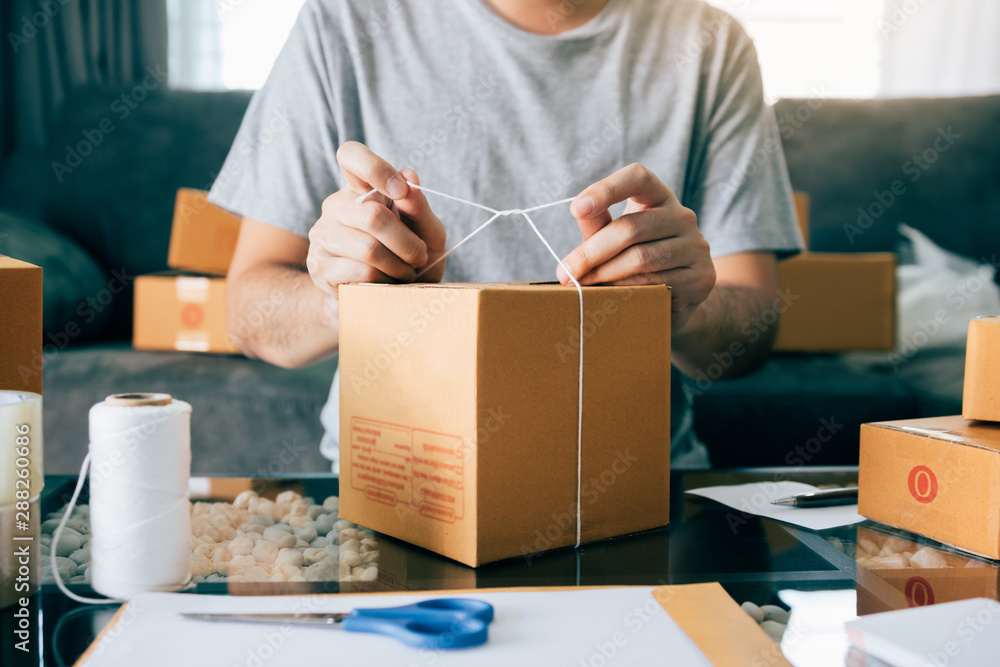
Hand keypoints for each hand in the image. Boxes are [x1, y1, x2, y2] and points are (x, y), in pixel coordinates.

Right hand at [306, 142, 446, 301]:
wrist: (381, 300)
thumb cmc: (407, 258)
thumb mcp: (426, 231)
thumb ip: (419, 206)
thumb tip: (409, 177)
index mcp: (360, 188)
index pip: (351, 155)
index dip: (376, 168)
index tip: (401, 192)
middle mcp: (336, 206)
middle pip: (372, 216)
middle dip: (408, 243)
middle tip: (420, 257)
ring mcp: (322, 236)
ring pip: (369, 249)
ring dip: (399, 266)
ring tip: (406, 273)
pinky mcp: (320, 267)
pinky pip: (362, 273)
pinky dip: (386, 281)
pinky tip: (388, 284)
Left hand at [557, 163, 715, 330]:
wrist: (673, 302)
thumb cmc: (634, 263)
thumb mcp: (612, 240)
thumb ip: (598, 225)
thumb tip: (580, 211)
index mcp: (659, 197)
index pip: (638, 177)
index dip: (607, 189)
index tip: (576, 209)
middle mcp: (683, 216)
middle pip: (631, 228)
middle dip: (591, 253)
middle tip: (565, 273)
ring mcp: (697, 246)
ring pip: (641, 258)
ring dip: (605, 274)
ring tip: (583, 286)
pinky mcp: (701, 277)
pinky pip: (656, 283)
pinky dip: (627, 290)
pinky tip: (613, 295)